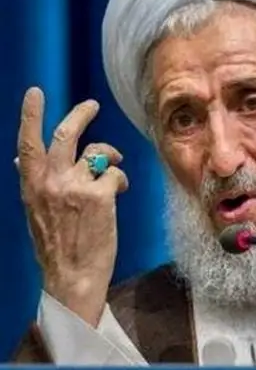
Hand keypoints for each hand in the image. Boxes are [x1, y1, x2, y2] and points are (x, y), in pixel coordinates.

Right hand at [17, 87, 128, 327]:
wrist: (72, 276)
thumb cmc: (57, 245)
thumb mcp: (35, 211)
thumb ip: (33, 182)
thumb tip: (20, 158)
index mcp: (32, 185)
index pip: (28, 143)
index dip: (30, 115)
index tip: (35, 93)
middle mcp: (51, 182)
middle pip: (67, 135)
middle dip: (81, 114)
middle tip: (92, 105)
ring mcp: (76, 187)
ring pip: (98, 152)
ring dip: (111, 154)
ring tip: (115, 164)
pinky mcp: (101, 195)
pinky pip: (116, 174)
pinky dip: (120, 180)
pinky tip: (118, 192)